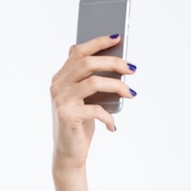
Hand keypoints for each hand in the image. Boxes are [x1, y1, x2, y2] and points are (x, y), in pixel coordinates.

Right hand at [50, 35, 136, 170]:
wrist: (69, 153)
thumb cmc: (80, 124)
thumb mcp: (86, 99)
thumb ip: (88, 79)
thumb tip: (103, 57)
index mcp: (61, 78)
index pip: (79, 52)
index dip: (98, 42)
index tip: (117, 37)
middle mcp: (58, 86)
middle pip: (87, 64)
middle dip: (113, 62)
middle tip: (132, 69)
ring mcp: (61, 100)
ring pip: (93, 83)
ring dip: (117, 87)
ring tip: (131, 93)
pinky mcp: (67, 115)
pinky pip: (95, 109)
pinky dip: (108, 117)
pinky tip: (113, 126)